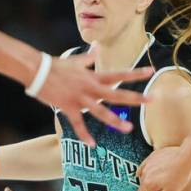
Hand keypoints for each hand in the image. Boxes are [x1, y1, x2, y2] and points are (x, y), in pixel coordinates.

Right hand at [35, 51, 153, 146]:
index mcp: (93, 77)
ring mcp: (80, 99)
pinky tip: (92, 145)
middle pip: (117, 94)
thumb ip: (89, 57)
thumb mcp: (75, 60)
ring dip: (115, 121)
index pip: (119, 74)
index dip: (135, 74)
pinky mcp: (68, 108)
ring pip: (101, 112)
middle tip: (154, 99)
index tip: (151, 71)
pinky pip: (78, 124)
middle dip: (136, 97)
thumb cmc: (55, 65)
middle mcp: (90, 88)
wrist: (37, 70)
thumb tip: (97, 46)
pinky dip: (84, 135)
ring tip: (128, 128)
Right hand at [136, 145, 190, 190]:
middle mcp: (145, 175)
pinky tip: (139, 174)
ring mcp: (147, 166)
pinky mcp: (151, 158)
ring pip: (142, 179)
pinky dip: (140, 173)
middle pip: (142, 190)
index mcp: (149, 185)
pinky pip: (142, 167)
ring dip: (142, 187)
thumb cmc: (179, 175)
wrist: (185, 157)